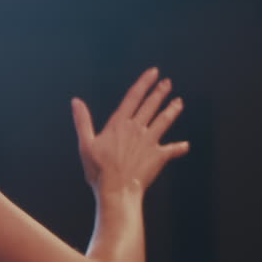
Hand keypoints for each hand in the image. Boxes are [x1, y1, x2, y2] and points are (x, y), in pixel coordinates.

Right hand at [71, 67, 188, 198]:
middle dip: (159, 93)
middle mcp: (136, 129)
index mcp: (119, 124)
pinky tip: (185, 146)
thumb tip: (76, 101)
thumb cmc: (98, 169)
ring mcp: (149, 141)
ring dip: (172, 110)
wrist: (117, 189)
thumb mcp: (85, 144)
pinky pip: (172, 149)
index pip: (133, 98)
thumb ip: (83, 121)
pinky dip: (179, 148)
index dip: (144, 83)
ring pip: (164, 121)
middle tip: (167, 83)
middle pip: (151, 106)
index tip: (153, 73)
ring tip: (179, 102)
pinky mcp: (159, 155)